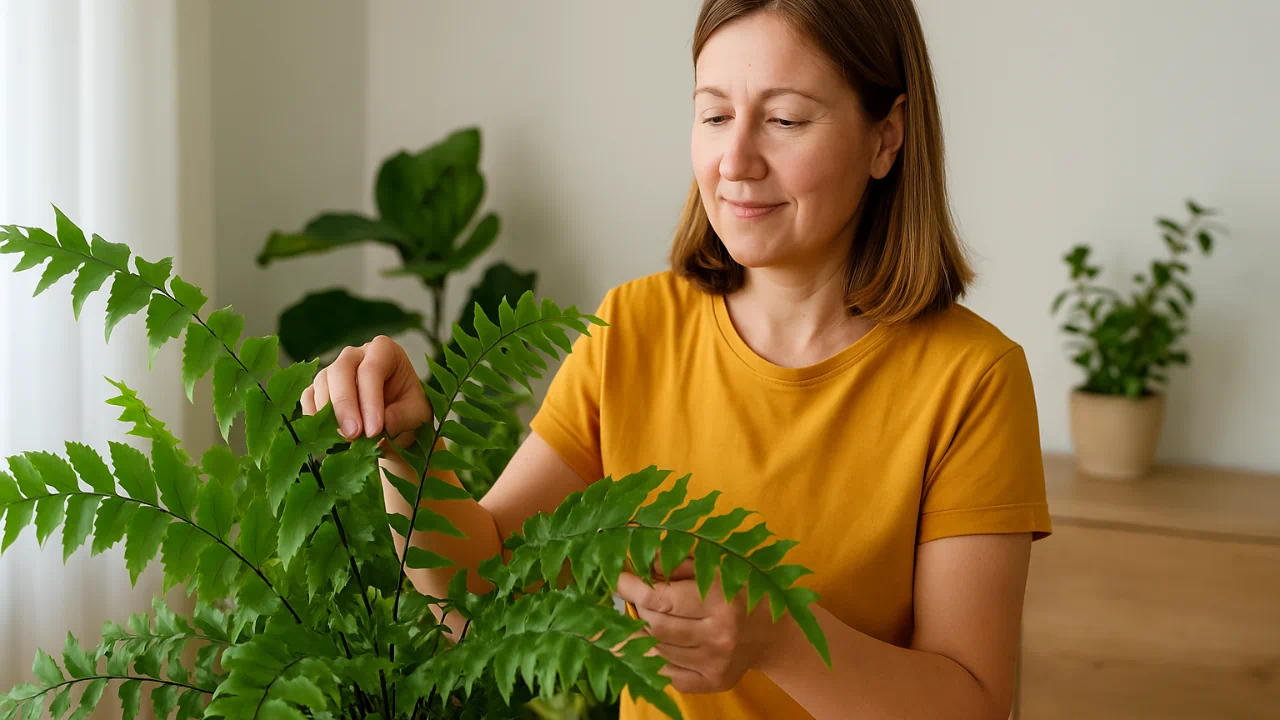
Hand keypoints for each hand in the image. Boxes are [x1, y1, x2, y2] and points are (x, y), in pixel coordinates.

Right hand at [300, 335, 429, 451]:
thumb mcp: (417, 414)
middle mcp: (356, 354)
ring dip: (329, 413)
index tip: (374, 430)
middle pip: (341, 370)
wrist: (395, 421)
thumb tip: (380, 425)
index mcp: (385, 351)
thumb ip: (401, 417)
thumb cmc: (408, 410)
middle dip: (345, 404)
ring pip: (322, 382)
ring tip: (345, 439)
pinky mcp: (320, 387)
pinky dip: (313, 415)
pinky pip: (308, 396)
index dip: (370, 400)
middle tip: (354, 434)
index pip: (372, 369)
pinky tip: (325, 434)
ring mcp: (334, 369)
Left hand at [616, 559, 782, 693]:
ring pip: (656, 650)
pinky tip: (649, 642)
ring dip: (641, 631)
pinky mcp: (711, 683)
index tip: (614, 575)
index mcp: (720, 601)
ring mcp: (714, 663)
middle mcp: (719, 636)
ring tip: (644, 614)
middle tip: (636, 594)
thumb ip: (676, 561)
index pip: (660, 598)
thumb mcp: (714, 566)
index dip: (630, 587)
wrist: (773, 632)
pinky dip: (652, 657)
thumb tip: (637, 562)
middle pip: (653, 626)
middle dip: (637, 607)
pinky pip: (666, 673)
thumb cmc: (738, 589)